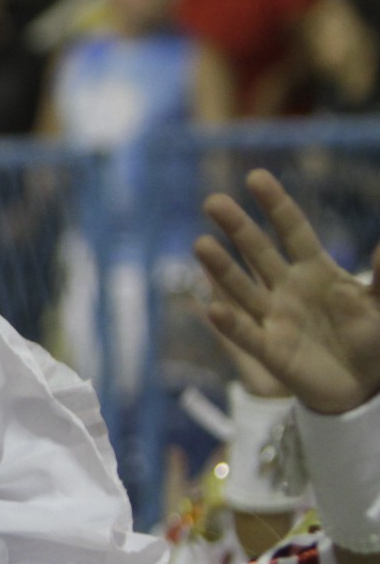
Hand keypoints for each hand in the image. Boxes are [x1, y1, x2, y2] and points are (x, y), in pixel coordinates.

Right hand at [196, 169, 379, 414]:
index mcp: (316, 270)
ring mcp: (275, 318)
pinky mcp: (270, 350)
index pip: (293, 231)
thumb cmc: (375, 339)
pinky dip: (229, 323)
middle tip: (213, 201)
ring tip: (201, 244)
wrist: (363, 386)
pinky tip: (212, 307)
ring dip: (222, 268)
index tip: (255, 177)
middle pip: (258, 252)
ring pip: (243, 288)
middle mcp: (287, 288)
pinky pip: (246, 334)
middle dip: (237, 228)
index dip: (275, 205)